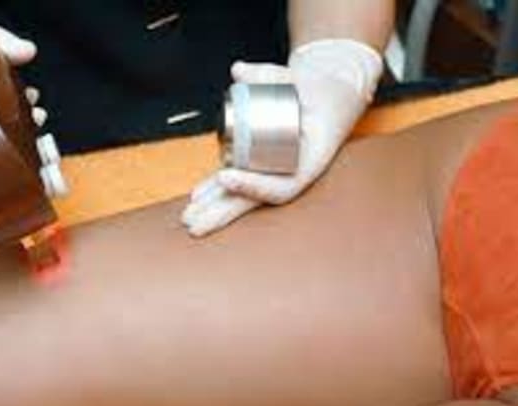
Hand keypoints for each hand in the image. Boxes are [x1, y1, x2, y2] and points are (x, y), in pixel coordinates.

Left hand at [182, 39, 382, 236]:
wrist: (329, 98)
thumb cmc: (320, 91)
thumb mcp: (303, 80)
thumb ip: (272, 75)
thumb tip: (239, 71)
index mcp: (311, 161)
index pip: (282, 185)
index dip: (254, 185)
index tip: (227, 177)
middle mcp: (291, 174)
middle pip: (254, 201)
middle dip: (222, 213)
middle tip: (193, 223)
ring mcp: (274, 173)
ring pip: (242, 197)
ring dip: (214, 208)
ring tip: (188, 219)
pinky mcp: (260, 167)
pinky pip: (238, 183)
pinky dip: (217, 190)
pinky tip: (196, 198)